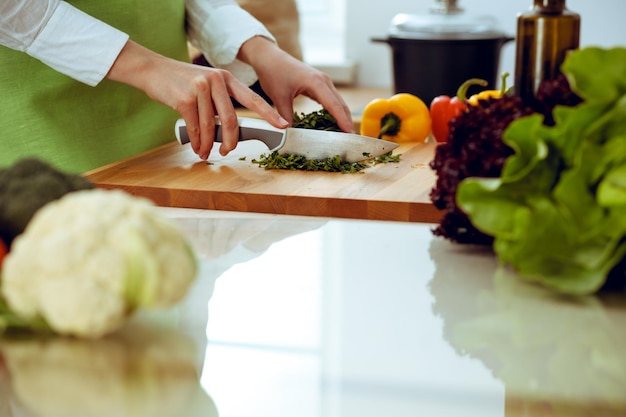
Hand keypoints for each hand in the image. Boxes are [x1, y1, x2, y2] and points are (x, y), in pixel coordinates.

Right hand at [106, 40, 288, 159]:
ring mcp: (200, 89)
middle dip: (231, 140)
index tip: (283, 125)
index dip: (269, 113)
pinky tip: (197, 147)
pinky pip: (196, 128)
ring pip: (211, 127)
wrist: (152, 69)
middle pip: (231, 119)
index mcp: (226, 78)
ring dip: (208, 144)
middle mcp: (216, 81)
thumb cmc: (181, 82)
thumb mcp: (205, 84)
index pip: (252, 98)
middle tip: (228, 151)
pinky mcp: (184, 99)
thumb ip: (219, 102)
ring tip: (205, 152)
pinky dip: (197, 142)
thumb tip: (229, 131)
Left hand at [238, 37, 354, 132]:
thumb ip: (286, 116)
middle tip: (352, 139)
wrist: (269, 57)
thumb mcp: (279, 97)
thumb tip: (290, 134)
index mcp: (316, 82)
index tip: (350, 134)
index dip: (343, 121)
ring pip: (338, 102)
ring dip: (343, 117)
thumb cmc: (273, 72)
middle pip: (341, 104)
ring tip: (346, 134)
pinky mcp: (319, 84)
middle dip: (347, 121)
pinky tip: (335, 123)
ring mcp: (323, 82)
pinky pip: (331, 100)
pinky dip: (335, 112)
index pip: (334, 106)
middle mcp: (324, 81)